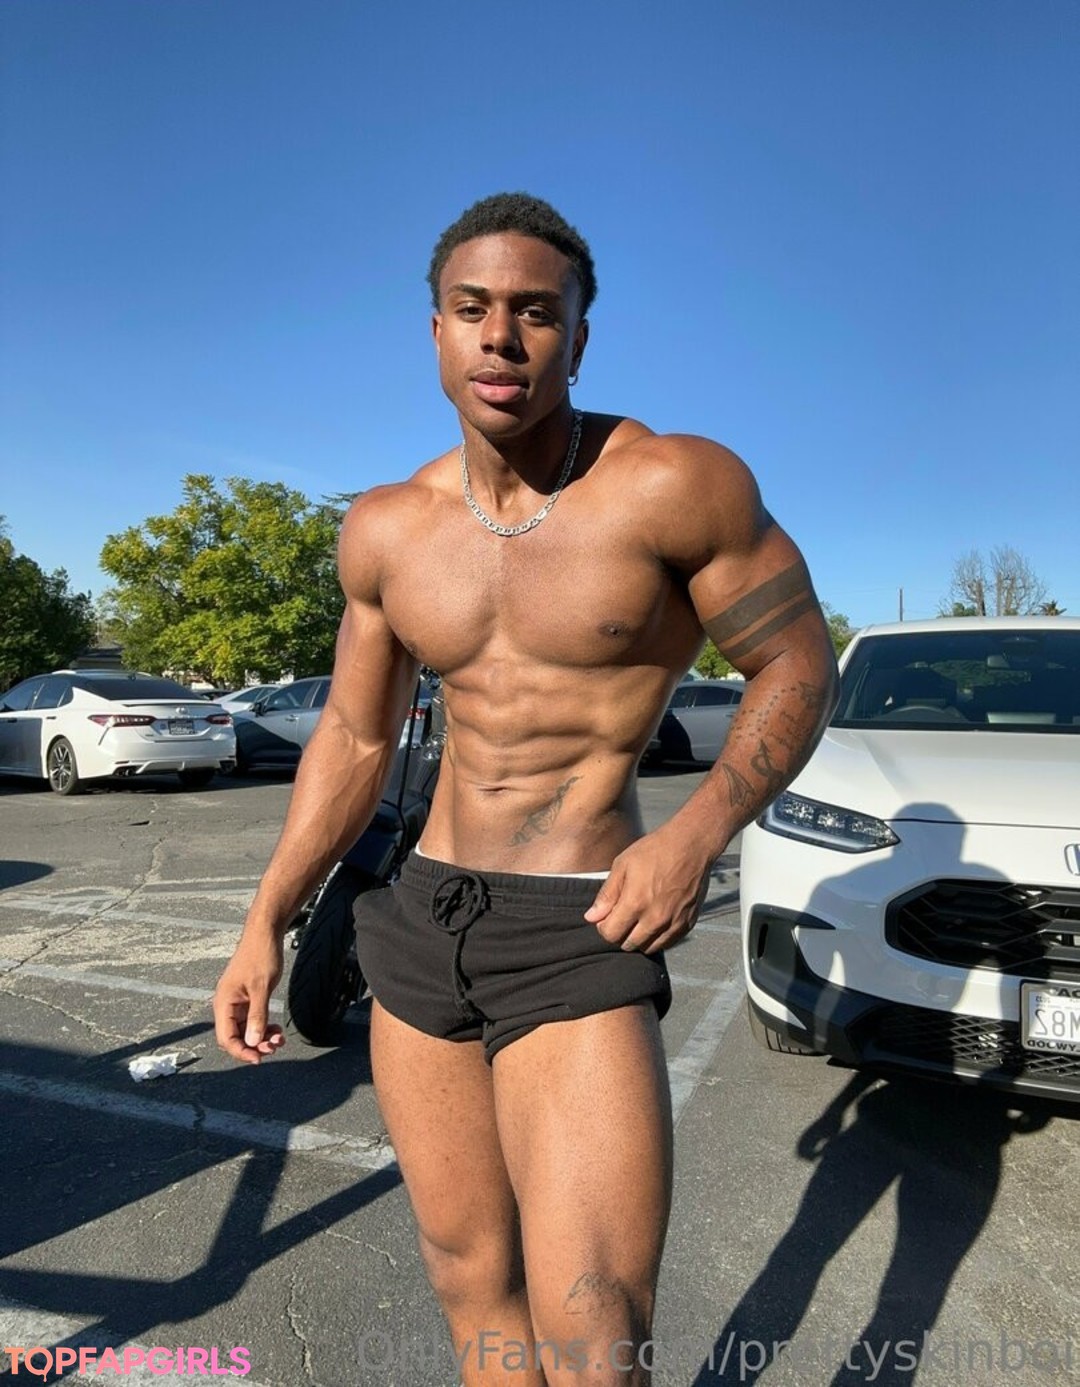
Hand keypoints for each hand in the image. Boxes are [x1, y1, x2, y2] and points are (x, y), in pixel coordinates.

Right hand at [213, 934, 286, 1063]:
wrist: (265, 932)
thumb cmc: (261, 955)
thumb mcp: (261, 987)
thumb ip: (258, 1015)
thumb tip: (253, 1043)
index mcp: (224, 1003)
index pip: (225, 1038)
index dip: (241, 1052)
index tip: (259, 1059)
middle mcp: (227, 1005)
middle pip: (235, 1037)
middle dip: (254, 1046)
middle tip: (275, 1047)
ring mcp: (237, 1002)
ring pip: (246, 1030)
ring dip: (261, 1038)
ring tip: (279, 1039)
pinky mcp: (248, 998)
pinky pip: (253, 1020)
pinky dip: (264, 1027)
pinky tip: (276, 1029)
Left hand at [584, 827, 713, 952]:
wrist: (691, 845)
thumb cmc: (655, 851)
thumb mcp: (623, 865)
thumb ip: (607, 895)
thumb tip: (591, 917)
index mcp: (635, 903)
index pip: (611, 934)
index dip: (604, 927)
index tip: (606, 917)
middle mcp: (655, 918)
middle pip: (628, 944)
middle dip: (620, 934)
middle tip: (622, 916)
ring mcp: (673, 923)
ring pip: (648, 947)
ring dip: (639, 938)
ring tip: (639, 919)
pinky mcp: (687, 923)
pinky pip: (667, 943)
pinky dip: (657, 938)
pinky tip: (655, 921)